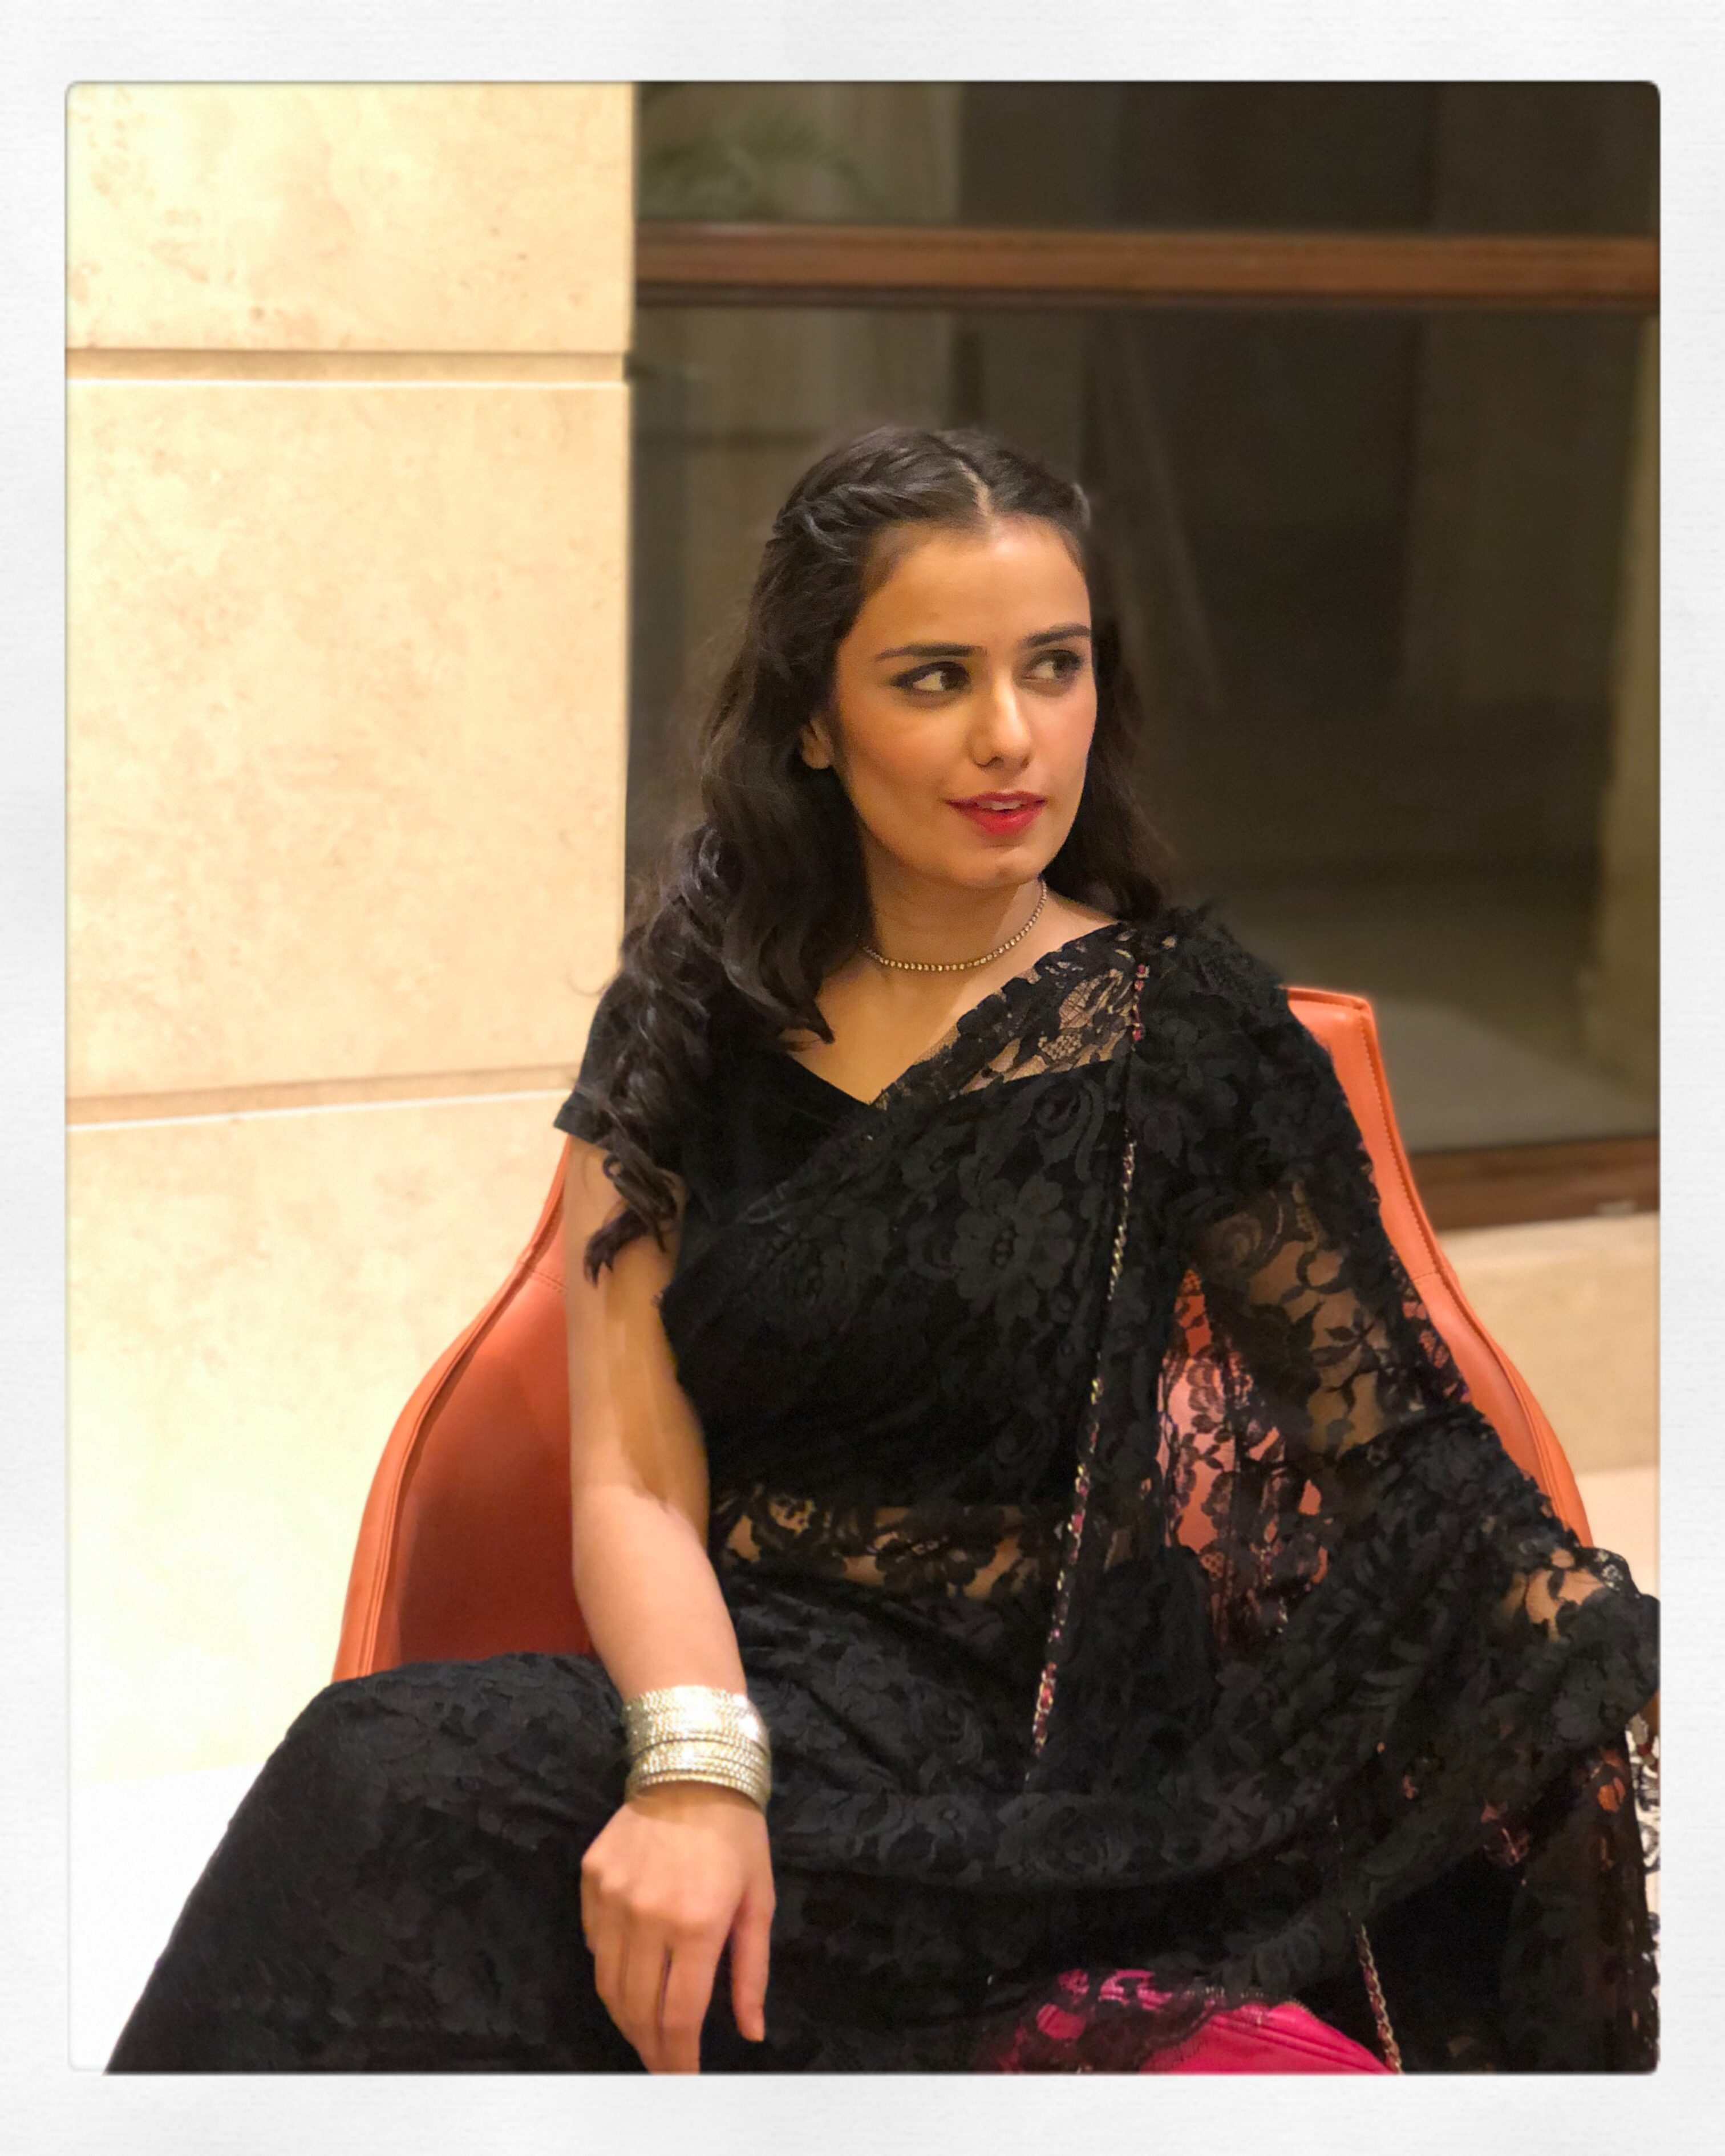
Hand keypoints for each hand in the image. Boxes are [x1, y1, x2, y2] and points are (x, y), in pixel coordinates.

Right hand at [580, 1782, 774, 2072]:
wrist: (691, 1765)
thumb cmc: (737, 1834)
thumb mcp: (759, 1900)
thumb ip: (751, 1971)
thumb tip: (751, 2033)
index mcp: (697, 1925)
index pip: (679, 2017)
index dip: (679, 2060)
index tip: (683, 2080)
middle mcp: (648, 1916)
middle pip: (638, 2009)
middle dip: (650, 2048)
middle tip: (662, 2066)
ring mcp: (613, 1897)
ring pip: (608, 1983)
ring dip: (625, 2017)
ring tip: (643, 2031)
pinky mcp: (590, 1879)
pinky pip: (593, 1943)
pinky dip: (608, 1968)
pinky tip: (628, 1972)